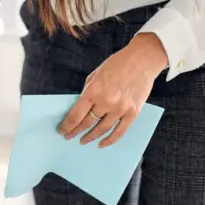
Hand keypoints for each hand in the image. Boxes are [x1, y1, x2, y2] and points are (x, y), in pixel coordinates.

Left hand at [59, 33, 167, 147]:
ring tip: (83, 141)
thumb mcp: (95, 74)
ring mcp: (120, 108)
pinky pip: (119, 131)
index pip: (76, 114)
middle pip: (87, 123)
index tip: (62, 130)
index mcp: (94, 91)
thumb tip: (81, 107)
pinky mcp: (133, 113)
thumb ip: (88, 91)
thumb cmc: (117, 64)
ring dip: (91, 137)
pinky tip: (101, 144)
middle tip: (69, 137)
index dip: (67, 125)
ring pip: (102, 129)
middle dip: (76, 131)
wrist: (142, 60)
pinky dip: (110, 140)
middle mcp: (106, 102)